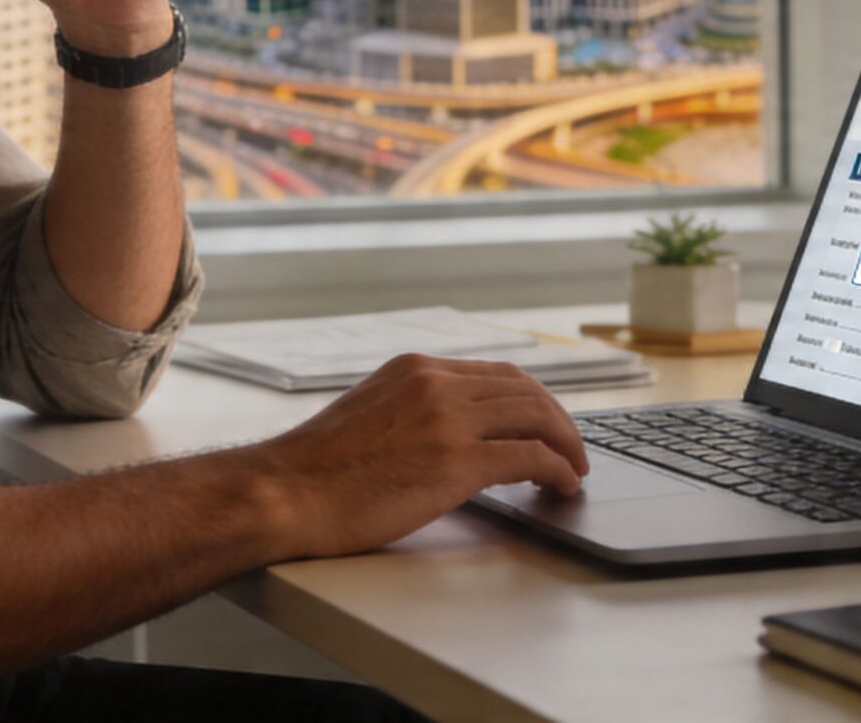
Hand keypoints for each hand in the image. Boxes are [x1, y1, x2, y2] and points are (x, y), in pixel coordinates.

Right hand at [242, 354, 587, 559]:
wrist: (286, 492)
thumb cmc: (314, 469)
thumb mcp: (367, 412)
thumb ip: (410, 410)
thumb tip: (445, 433)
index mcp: (415, 369)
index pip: (495, 373)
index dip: (531, 399)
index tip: (544, 421)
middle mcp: (436, 383)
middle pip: (525, 389)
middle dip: (557, 419)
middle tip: (572, 448)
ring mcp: (449, 419)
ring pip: (536, 417)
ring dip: (566, 443)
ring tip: (575, 468)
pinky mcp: (458, 461)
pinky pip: (530, 457)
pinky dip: (557, 468)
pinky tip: (562, 484)